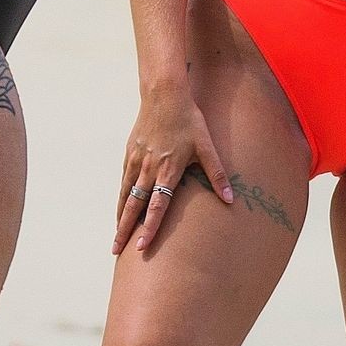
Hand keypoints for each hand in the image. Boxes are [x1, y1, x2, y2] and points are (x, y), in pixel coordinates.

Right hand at [114, 88, 233, 254]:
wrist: (164, 95)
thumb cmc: (189, 120)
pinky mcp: (130, 153)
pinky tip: (121, 208)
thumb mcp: (207, 146)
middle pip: (134, 206)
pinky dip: (121, 198)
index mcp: (167, 170)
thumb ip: (217, 174)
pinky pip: (124, 181)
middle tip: (115, 250)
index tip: (142, 247)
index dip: (149, 228)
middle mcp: (148, 169)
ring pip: (125, 195)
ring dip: (120, 217)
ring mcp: (136, 161)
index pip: (156, 206)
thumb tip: (230, 199)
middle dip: (124, 230)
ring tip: (116, 236)